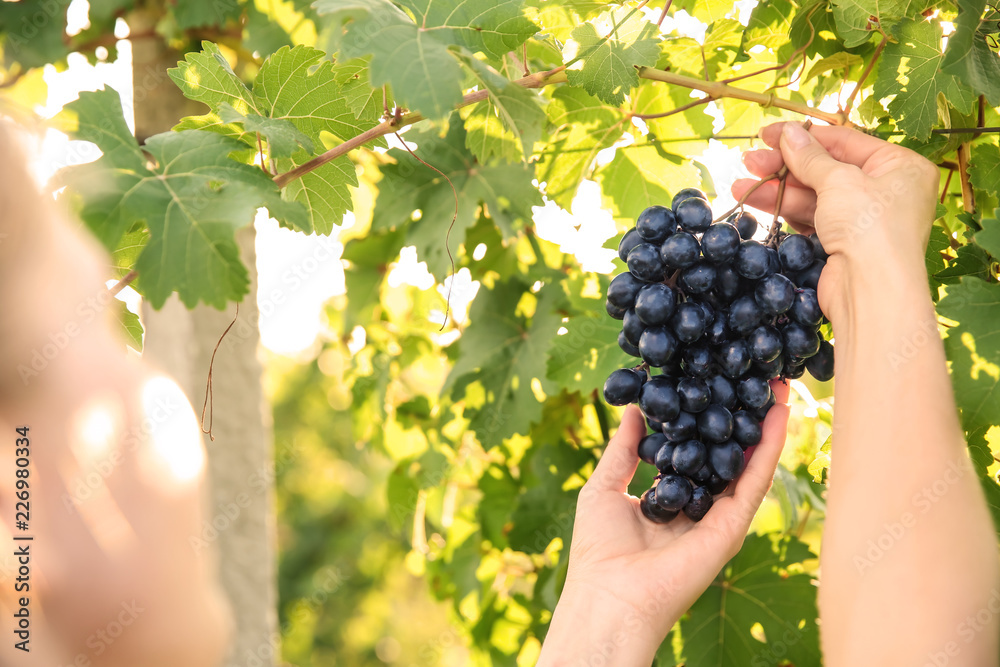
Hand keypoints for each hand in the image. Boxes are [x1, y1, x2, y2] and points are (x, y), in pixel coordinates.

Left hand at [537, 381, 790, 665]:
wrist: (611, 594)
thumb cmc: (599, 548)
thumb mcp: (604, 485)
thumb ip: (623, 449)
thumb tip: (633, 408)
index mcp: (671, 500)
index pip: (694, 452)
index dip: (705, 419)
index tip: (713, 384)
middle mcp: (700, 507)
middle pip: (727, 455)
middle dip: (742, 417)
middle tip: (755, 377)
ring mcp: (719, 516)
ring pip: (749, 464)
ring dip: (765, 425)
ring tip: (777, 385)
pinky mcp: (732, 526)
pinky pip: (756, 480)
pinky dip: (770, 447)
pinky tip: (779, 415)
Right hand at [731, 122, 939, 320]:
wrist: (872, 291)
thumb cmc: (870, 227)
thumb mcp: (839, 181)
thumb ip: (810, 156)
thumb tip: (788, 133)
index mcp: (900, 167)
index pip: (845, 141)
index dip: (804, 136)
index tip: (768, 133)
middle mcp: (886, 191)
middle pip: (827, 169)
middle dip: (785, 165)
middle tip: (749, 161)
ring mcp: (864, 220)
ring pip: (815, 196)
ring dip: (777, 189)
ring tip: (740, 186)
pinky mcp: (844, 244)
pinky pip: (813, 219)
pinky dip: (786, 211)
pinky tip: (758, 203)